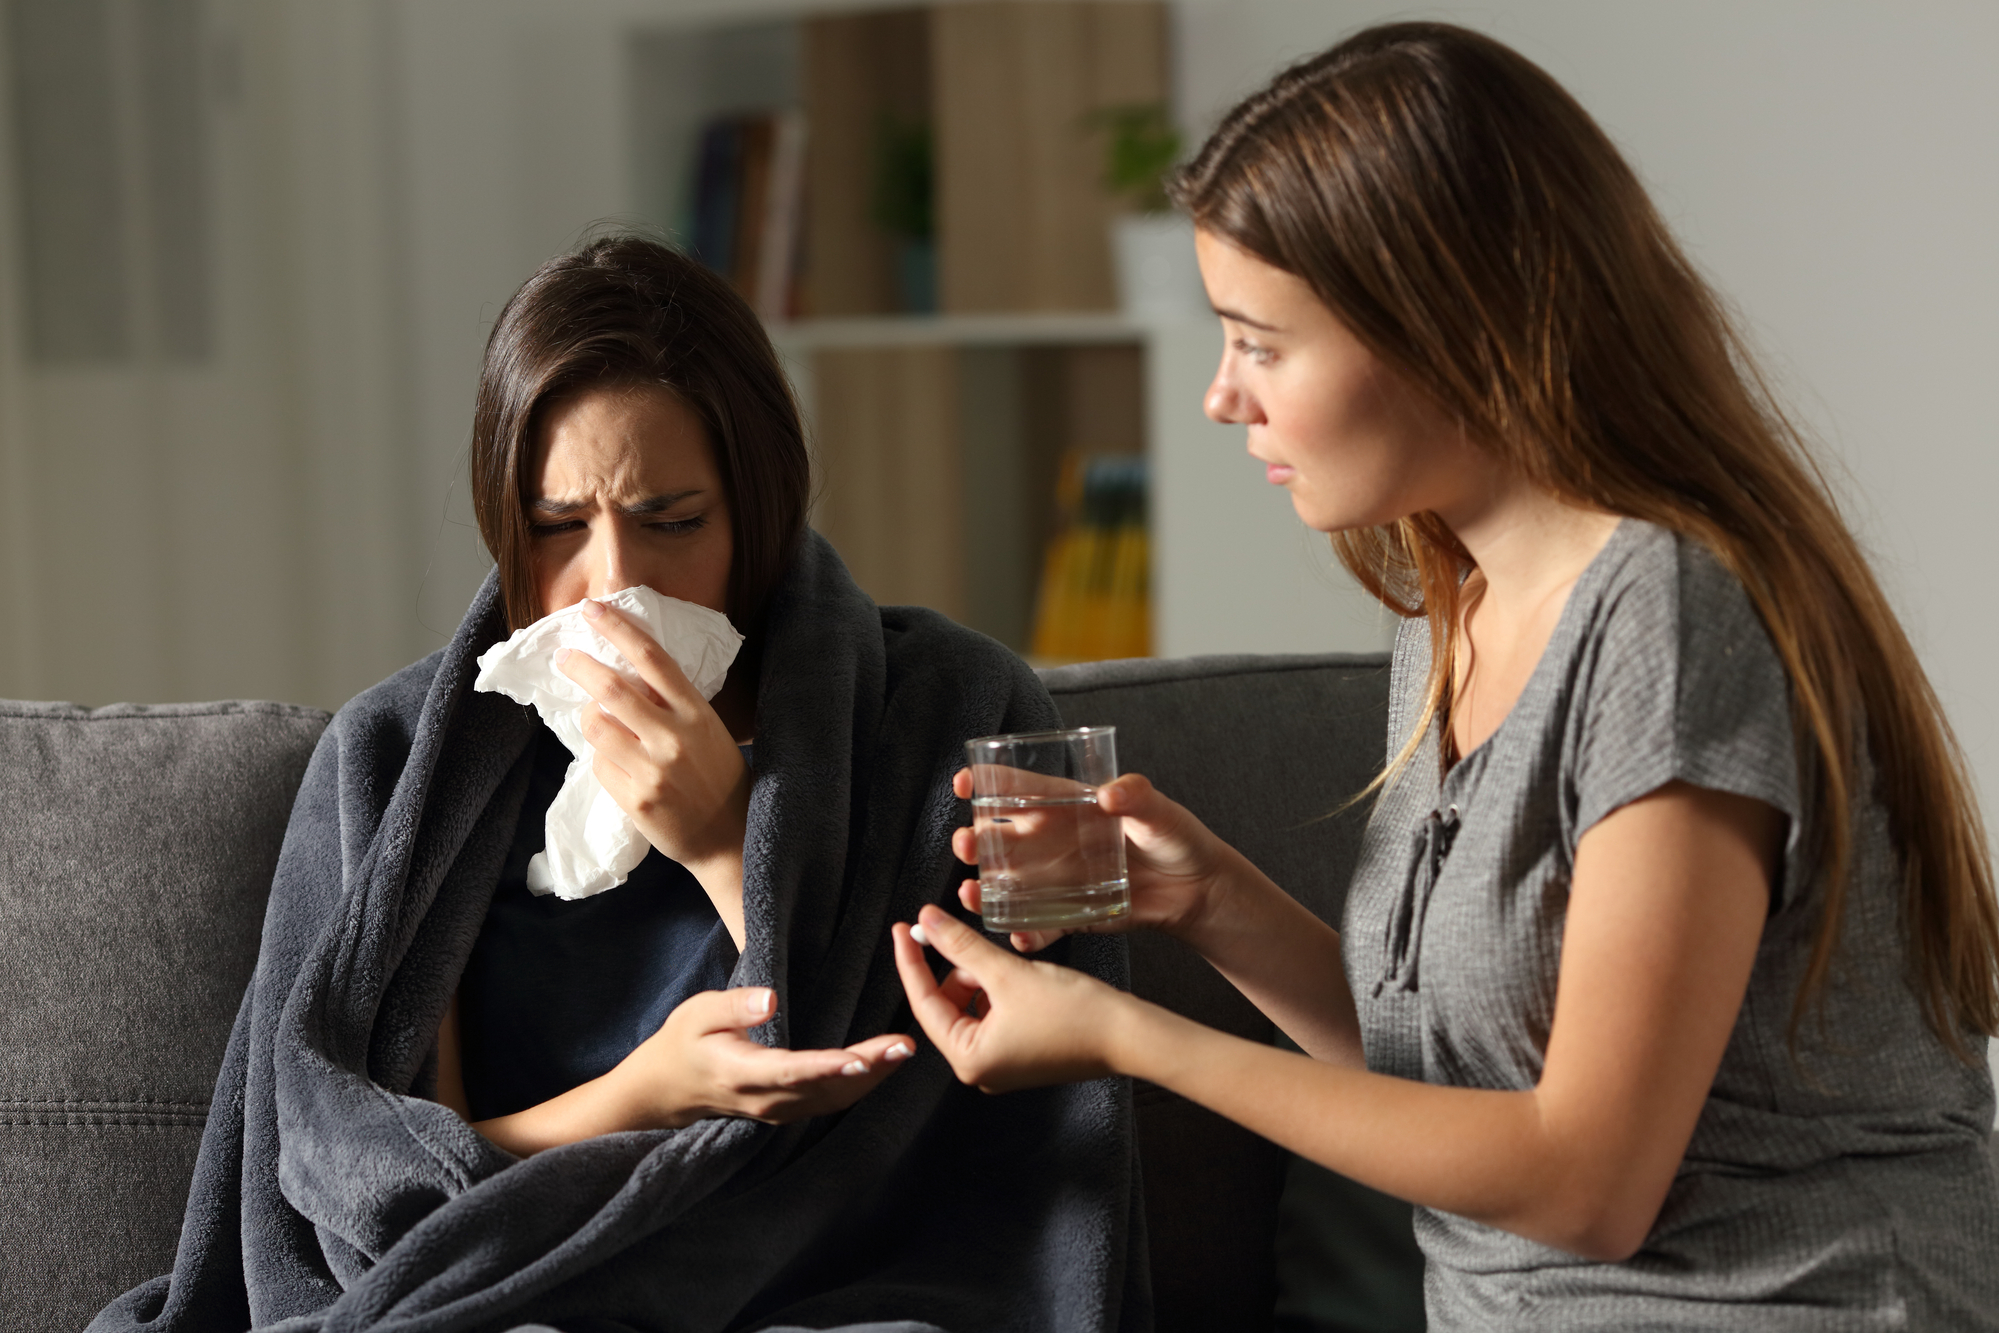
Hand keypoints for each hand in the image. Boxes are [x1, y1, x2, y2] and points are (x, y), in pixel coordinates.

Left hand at [558, 600, 749, 936]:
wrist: (730, 836)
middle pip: (612, 689)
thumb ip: (672, 703)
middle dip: (580, 666)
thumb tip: (623, 672)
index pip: (651, 658)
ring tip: (595, 719)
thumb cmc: (718, 775)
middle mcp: (674, 737)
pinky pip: (599, 765)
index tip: (592, 609)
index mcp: (696, 712)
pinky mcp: (635, 799)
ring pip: (596, 727)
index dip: (618, 628)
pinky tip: (616, 762)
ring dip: (588, 717)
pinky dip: (600, 757)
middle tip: (565, 657)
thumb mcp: (706, 729)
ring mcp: (653, 770)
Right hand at [608, 986, 914, 1129]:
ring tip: (905, 1051)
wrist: (666, 1090)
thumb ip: (734, 1007)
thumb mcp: (697, 1013)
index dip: (828, 1067)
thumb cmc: (682, 1042)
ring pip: (833, 1098)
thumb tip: (770, 999)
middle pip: (824, 1087)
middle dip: (868, 1068)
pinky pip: (831, 1101)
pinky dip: (861, 1085)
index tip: (861, 1059)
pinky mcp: (788, 1109)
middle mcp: (766, 1098)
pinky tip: (885, 1064)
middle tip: (905, 1046)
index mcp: (741, 1072)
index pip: (791, 1070)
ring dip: (872, 1077)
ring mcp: (778, 1109)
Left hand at [891, 905, 1127, 1093]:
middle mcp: (981, 1071)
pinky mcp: (1022, 1055)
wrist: (1128, 1035)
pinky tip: (1012, 974)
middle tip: (957, 936)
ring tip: (997, 959)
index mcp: (969, 1060)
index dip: (911, 960)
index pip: (923, 1003)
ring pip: (970, 1009)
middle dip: (953, 970)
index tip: (903, 928)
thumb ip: (962, 945)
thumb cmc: (1073, 1012)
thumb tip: (926, 921)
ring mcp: (1003, 1065)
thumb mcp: (1008, 972)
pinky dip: (995, 991)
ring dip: (976, 978)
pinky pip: (993, 1017)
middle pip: (946, 1007)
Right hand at [950, 769, 1231, 952]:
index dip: (987, 782)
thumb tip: (1111, 793)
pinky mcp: (1071, 915)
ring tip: (971, 893)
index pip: (1020, 789)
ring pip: (1008, 883)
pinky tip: (1015, 936)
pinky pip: (1038, 925)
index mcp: (1069, 806)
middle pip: (1002, 837)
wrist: (1198, 890)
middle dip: (975, 839)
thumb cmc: (1179, 839)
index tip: (964, 784)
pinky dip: (1023, 932)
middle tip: (965, 844)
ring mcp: (1058, 879)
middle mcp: (1054, 841)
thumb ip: (1139, 797)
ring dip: (984, 887)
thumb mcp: (1162, 812)